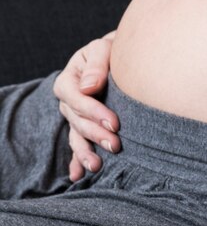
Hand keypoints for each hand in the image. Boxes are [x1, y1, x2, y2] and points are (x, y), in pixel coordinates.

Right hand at [53, 31, 120, 181]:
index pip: (76, 99)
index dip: (93, 112)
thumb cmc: (112, 51)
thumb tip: (89, 87)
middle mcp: (69, 101)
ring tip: (97, 167)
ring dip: (85, 152)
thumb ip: (96, 64)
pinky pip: (78, 144)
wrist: (118, 57)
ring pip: (77, 136)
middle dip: (95, 134)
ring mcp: (75, 115)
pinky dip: (77, 160)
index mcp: (70, 80)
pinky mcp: (85, 126)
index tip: (114, 123)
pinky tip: (79, 176)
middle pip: (78, 121)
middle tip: (115, 145)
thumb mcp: (103, 49)